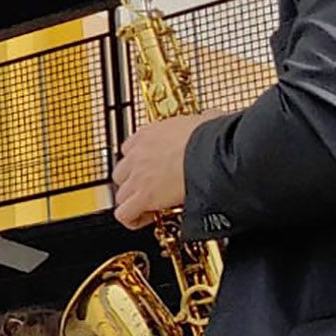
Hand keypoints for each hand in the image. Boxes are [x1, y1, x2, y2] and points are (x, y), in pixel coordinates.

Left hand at [112, 114, 210, 229]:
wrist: (214, 151)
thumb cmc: (214, 137)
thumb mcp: (204, 120)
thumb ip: (202, 119)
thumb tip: (213, 116)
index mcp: (150, 133)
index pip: (130, 149)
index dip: (140, 164)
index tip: (154, 172)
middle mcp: (138, 153)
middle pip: (122, 173)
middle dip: (134, 183)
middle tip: (151, 191)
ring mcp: (138, 174)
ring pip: (121, 194)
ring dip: (133, 202)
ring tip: (150, 208)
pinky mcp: (144, 195)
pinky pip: (124, 213)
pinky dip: (131, 219)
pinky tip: (144, 219)